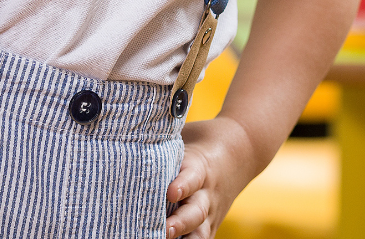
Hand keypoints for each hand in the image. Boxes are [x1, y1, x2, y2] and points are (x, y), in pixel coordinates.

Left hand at [165, 116, 259, 237]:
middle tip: (164, 230)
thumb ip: (160, 144)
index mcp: (200, 167)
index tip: (170, 192)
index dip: (182, 185)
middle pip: (196, 211)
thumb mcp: (184, 137)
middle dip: (181, 223)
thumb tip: (120, 135)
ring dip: (185, 238)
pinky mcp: (210, 224)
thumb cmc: (200, 141)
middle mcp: (206, 192)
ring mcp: (210, 211)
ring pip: (201, 232)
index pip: (192, 177)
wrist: (243, 148)